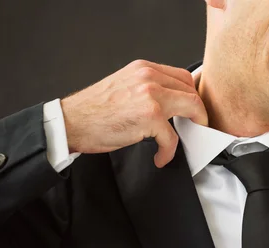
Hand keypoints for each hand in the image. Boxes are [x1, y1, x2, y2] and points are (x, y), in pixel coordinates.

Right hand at [60, 60, 207, 167]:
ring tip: (179, 140)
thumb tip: (169, 101)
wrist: (72, 122)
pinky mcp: (150, 117)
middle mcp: (149, 77)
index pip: (182, 76)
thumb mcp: (124, 86)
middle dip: (196, 111)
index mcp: (143, 68)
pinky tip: (160, 157)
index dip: (191, 95)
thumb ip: (147, 88)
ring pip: (192, 108)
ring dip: (192, 128)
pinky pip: (172, 137)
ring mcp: (151, 96)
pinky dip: (168, 151)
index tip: (192, 110)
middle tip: (192, 127)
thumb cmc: (93, 110)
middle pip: (191, 91)